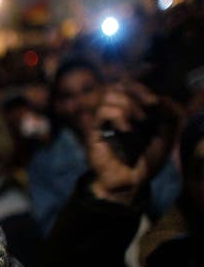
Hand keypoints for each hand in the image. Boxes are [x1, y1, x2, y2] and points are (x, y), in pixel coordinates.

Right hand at [87, 82, 181, 204]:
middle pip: (120, 85)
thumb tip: (159, 98)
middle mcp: (119, 113)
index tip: (155, 103)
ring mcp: (106, 121)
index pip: (133, 86)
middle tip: (149, 105)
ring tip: (138, 121)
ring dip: (128, 104)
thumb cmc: (148, 162)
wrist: (129, 182)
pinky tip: (125, 129)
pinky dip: (118, 116)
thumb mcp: (168, 138)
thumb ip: (171, 116)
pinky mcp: (95, 130)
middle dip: (137, 91)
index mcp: (135, 111)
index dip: (143, 88)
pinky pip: (103, 111)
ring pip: (110, 95)